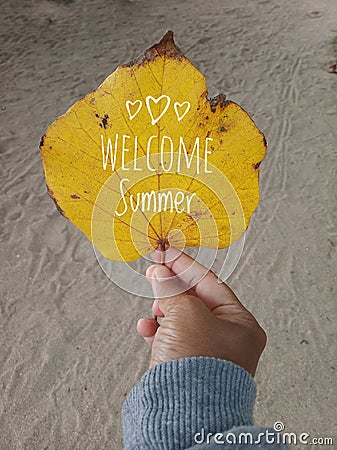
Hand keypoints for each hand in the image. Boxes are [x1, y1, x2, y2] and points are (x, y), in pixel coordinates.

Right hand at [137, 248, 265, 375]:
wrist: (185, 414)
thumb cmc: (198, 366)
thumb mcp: (186, 314)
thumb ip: (172, 289)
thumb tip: (160, 273)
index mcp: (241, 324)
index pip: (211, 284)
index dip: (186, 265)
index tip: (168, 253)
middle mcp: (228, 339)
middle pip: (196, 301)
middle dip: (173, 287)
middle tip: (156, 272)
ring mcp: (208, 354)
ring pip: (182, 320)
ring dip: (164, 310)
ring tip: (154, 306)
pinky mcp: (188, 367)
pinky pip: (172, 341)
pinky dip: (158, 331)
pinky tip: (147, 328)